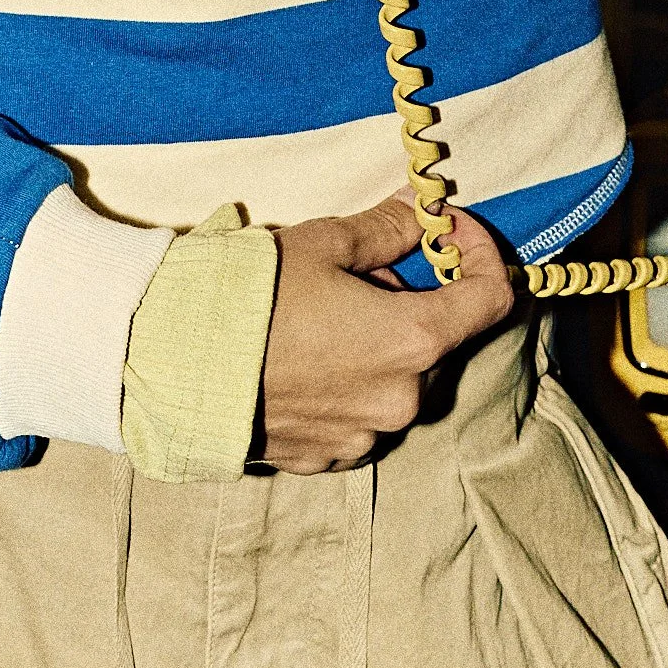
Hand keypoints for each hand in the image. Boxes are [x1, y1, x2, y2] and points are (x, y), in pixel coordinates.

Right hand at [256, 196, 513, 473]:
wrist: (175, 365)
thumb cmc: (250, 296)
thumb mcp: (322, 243)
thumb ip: (386, 229)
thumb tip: (422, 211)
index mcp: (411, 340)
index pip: (491, 300)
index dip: (482, 256)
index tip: (451, 232)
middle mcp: (402, 398)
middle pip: (438, 340)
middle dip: (412, 299)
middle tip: (358, 270)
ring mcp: (367, 435)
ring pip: (398, 379)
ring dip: (380, 345)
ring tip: (321, 315)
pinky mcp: (332, 457)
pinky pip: (362, 413)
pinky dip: (351, 384)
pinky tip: (306, 357)